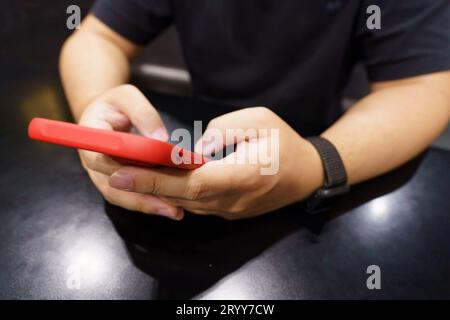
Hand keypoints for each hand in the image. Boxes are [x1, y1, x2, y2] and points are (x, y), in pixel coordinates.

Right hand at [77, 84, 183, 219]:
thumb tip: (160, 137)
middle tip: (170, 206)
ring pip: (122, 196)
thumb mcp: (128, 97)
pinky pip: (130, 195)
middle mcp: (93, 162)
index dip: (123, 171)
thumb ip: (143, 113)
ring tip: (174, 212)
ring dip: (148, 205)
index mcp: (90, 138)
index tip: (148, 179)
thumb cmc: (115, 104)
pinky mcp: (115, 181)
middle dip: (142, 197)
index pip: (101, 159)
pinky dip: (148, 202)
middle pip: (113, 186)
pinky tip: (170, 207)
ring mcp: (102, 175)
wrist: (104, 114)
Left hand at [108, 107, 323, 219]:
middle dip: (145, 186)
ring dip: (156, 192)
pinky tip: (154, 184)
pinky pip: (196, 205)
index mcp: (244, 174)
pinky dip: (173, 196)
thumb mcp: (260, 119)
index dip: (157, 178)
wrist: (307, 175)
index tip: (125, 171)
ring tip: (125, 177)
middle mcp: (234, 199)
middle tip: (112, 175)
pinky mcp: (230, 211)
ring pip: (186, 204)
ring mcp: (231, 210)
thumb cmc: (286, 142)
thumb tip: (196, 148)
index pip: (193, 181)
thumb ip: (224, 129)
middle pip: (183, 197)